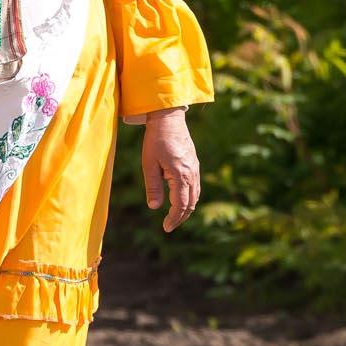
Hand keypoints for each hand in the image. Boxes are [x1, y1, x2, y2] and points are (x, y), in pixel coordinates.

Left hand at [141, 109, 201, 232]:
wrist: (168, 118)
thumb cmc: (156, 140)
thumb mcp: (149, 164)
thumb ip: (153, 187)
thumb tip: (154, 207)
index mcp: (181, 175)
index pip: (180, 205)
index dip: (174, 219)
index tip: (166, 227)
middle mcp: (192, 174)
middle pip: (191, 203)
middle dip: (181, 217)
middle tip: (169, 225)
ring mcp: (195, 169)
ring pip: (195, 196)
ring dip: (186, 208)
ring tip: (174, 216)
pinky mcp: (194, 164)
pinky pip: (195, 186)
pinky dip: (189, 197)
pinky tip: (180, 199)